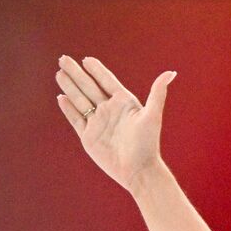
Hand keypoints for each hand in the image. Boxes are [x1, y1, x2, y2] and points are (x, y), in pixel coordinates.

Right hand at [56, 56, 175, 193]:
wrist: (138, 171)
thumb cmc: (148, 143)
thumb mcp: (152, 115)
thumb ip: (158, 92)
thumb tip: (171, 72)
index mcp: (124, 104)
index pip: (107, 81)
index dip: (97, 70)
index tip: (86, 59)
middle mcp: (110, 111)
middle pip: (89, 87)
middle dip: (76, 73)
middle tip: (63, 58)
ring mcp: (98, 123)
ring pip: (80, 100)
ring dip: (69, 87)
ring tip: (59, 73)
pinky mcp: (89, 136)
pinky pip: (76, 119)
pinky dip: (68, 108)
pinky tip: (61, 97)